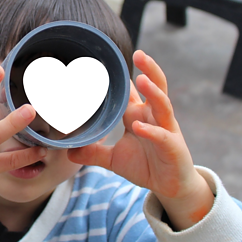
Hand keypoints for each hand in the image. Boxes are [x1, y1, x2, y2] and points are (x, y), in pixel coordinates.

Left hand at [67, 50, 213, 229]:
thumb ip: (93, 152)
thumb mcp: (113, 159)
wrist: (170, 187)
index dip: (123, 76)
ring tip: (141, 79)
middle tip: (139, 54)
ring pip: (162, 105)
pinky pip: (162, 136)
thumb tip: (68, 151)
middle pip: (155, 87)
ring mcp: (166, 130)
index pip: (131, 91)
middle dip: (149, 70)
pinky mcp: (173, 147)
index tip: (108, 61)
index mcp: (139, 115)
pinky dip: (151, 131)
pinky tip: (139, 126)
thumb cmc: (145, 166)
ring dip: (153, 92)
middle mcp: (154, 117)